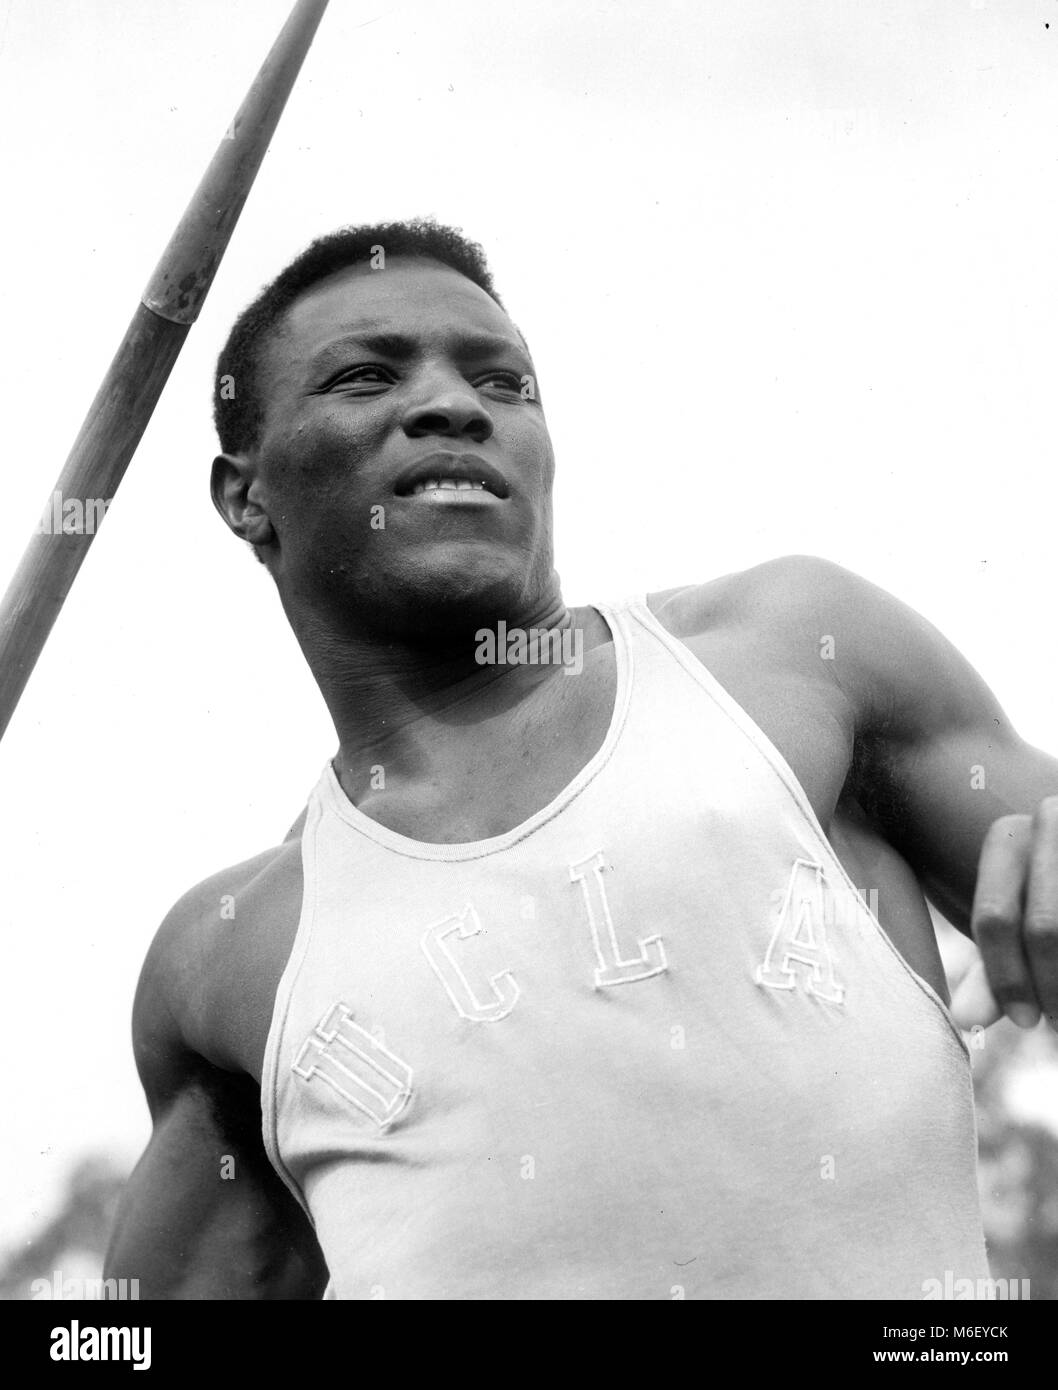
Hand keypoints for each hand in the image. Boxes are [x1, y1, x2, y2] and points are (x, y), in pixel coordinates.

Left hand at [951, 803, 1057, 1031]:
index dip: (1006, 977)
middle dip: (1052, 988)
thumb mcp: (1017, 925)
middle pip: (1044, 927)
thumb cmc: (1044, 902)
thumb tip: (965, 1019)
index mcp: (1006, 837)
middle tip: (1057, 1025)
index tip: (1024, 1022)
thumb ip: (992, 970)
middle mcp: (1050, 822)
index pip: (995, 917)